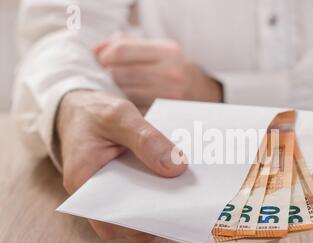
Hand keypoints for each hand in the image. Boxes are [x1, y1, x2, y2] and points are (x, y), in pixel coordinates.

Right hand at [57, 90, 187, 242]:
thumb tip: (176, 168)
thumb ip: (146, 140)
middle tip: (183, 204)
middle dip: (154, 217)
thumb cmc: (94, 112)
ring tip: (183, 193)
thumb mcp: (119, 116)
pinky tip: (176, 181)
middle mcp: (93, 195)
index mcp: (83, 182)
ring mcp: (108, 192)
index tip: (166, 215)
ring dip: (158, 206)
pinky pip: (141, 195)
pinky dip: (157, 191)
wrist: (81, 107)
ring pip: (135, 211)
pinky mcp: (122, 185)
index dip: (137, 225)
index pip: (110, 220)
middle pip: (126, 221)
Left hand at [93, 34, 222, 110]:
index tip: (99, 61)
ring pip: (125, 95)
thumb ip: (128, 45)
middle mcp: (171, 73)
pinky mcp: (167, 115)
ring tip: (114, 91)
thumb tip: (97, 50)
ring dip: (114, 94)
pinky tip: (126, 105)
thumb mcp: (158, 50)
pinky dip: (126, 108)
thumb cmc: (174, 69)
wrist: (203, 94)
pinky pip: (136, 111)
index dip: (104, 56)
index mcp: (167, 52)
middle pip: (120, 74)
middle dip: (106, 76)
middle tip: (104, 79)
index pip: (121, 51)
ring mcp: (170, 96)